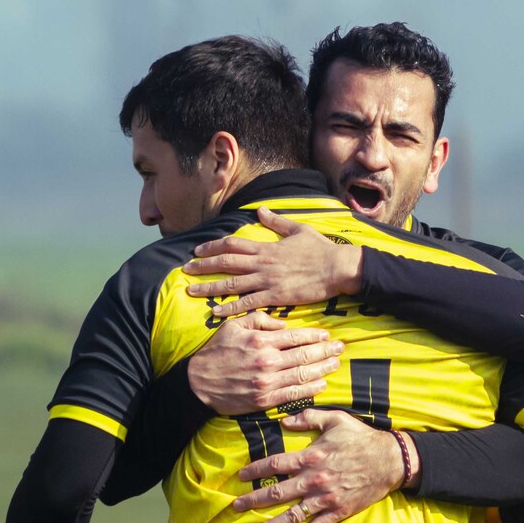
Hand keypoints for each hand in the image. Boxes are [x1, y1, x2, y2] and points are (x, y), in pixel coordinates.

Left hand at [183, 207, 363, 314]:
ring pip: (231, 283)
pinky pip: (248, 302)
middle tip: (185, 270)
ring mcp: (268, 280)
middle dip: (203, 266)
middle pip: (225, 262)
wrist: (337, 268)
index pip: (232, 244)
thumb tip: (260, 210)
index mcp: (266, 247)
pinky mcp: (276, 296)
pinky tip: (216, 311)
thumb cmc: (321, 249)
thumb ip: (277, 222)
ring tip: (192, 291)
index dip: (212, 247)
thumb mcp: (299, 230)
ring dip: (209, 287)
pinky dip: (230, 307)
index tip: (198, 251)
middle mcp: (262, 263)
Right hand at [188, 309, 343, 414]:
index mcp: (261, 341)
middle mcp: (267, 361)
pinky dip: (310, 390)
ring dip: (323, 369)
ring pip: (303, 375)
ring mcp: (267, 382)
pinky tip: (322, 385)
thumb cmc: (216, 352)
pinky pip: (294, 395)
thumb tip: (283, 324)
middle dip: (326, 351)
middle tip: (341, 348)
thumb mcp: (233, 326)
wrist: (198, 383)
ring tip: (336, 364)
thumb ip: (259, 320)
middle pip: (305, 355)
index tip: (327, 336)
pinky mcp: (265, 400)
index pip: (296, 337)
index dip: (315, 336)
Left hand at [231, 408, 411, 522]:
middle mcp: (314, 480)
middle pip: (277, 492)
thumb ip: (308, 418)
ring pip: (292, 515)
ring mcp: (326, 498)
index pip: (275, 464)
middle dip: (253, 501)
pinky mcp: (338, 511)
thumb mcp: (336, 419)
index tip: (241, 476)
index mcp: (311, 457)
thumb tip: (283, 420)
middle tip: (235, 507)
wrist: (391, 460)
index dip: (255, 470)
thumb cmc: (362, 438)